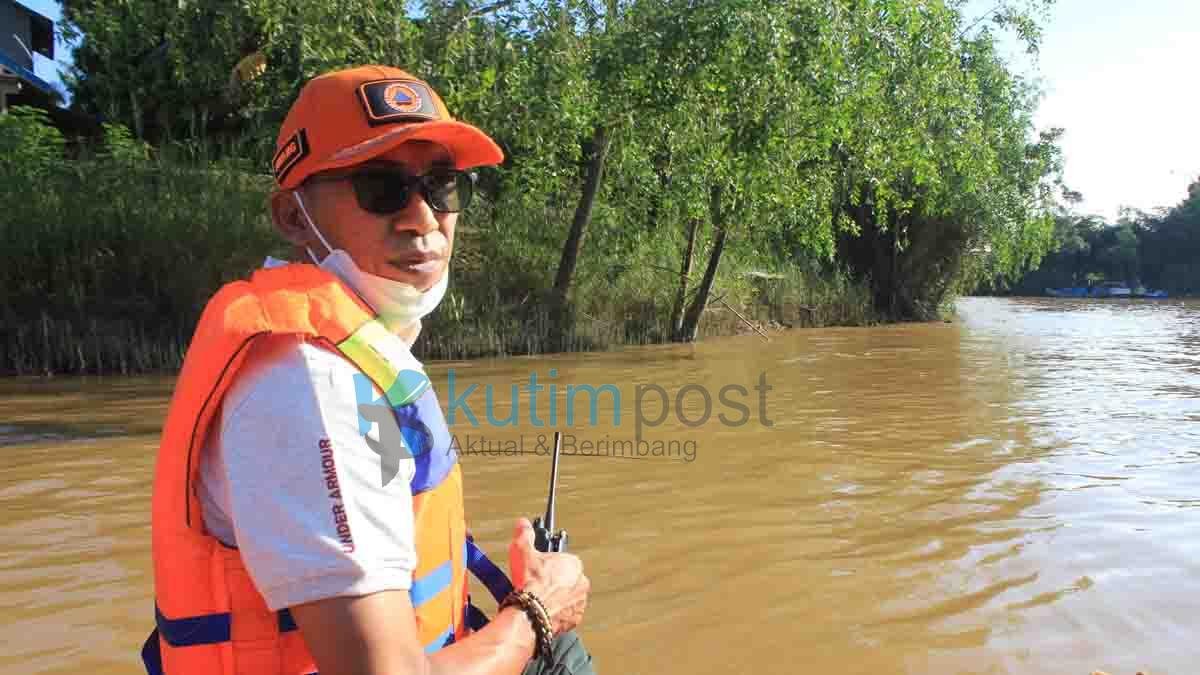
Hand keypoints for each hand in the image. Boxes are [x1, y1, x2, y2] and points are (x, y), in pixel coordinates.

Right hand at [507, 517, 589, 635]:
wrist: (530, 613)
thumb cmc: (531, 583)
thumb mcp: (523, 551)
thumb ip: (524, 535)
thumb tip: (523, 524)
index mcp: (574, 564)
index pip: (563, 561)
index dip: (549, 565)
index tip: (539, 569)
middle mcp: (581, 583)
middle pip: (567, 580)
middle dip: (554, 582)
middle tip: (537, 585)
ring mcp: (579, 603)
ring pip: (568, 598)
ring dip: (557, 598)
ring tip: (539, 600)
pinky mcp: (574, 620)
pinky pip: (567, 614)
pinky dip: (557, 613)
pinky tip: (543, 611)